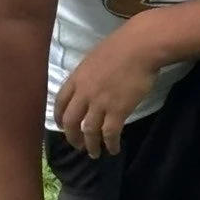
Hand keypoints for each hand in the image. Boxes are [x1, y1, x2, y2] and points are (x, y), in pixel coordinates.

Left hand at [54, 23, 160, 157]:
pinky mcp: (118, 111)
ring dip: (91, 145)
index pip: (60, 101)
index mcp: (77, 78)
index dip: (59, 117)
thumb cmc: (122, 45)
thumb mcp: (95, 57)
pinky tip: (113, 149)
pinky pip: (110, 133)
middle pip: (71, 121)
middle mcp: (84, 93)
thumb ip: (89, 73)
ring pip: (89, 131)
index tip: (62, 126)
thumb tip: (91, 82)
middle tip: (77, 145)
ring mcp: (100, 103)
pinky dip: (110, 144)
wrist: (140, 47)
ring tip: (94, 153)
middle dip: (71, 136)